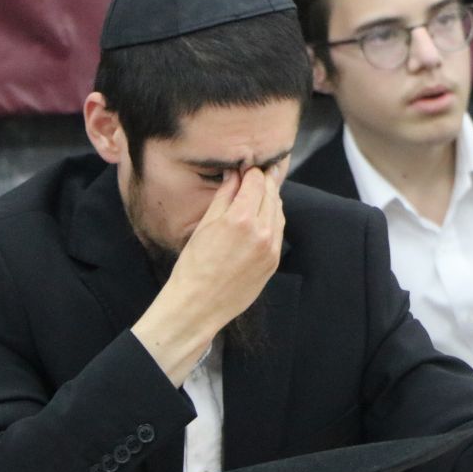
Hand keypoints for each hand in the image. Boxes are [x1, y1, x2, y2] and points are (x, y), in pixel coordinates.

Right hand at [133, 165, 285, 382]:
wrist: (198, 305)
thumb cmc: (194, 264)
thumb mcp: (205, 225)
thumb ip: (224, 196)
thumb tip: (235, 173)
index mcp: (240, 219)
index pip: (256, 181)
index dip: (252, 171)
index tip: (247, 166)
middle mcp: (261, 231)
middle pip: (271, 193)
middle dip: (263, 181)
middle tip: (256, 173)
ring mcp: (271, 247)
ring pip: (278, 211)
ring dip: (270, 199)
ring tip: (258, 193)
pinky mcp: (274, 260)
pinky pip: (278, 230)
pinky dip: (273, 218)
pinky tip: (261, 216)